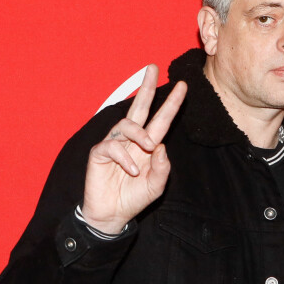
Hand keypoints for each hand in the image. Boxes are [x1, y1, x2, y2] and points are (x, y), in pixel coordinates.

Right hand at [81, 64, 186, 233]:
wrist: (112, 215)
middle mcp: (131, 141)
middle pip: (139, 108)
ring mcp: (115, 145)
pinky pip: (112, 146)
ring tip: (146, 149)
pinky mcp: (100, 153)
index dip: (171, 104)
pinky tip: (132, 170)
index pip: (161, 120)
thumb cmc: (134, 199)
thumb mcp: (156, 186)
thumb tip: (160, 146)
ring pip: (127, 124)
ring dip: (139, 134)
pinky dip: (124, 157)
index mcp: (147, 146)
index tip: (183, 86)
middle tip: (153, 68)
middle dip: (147, 88)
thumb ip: (162, 168)